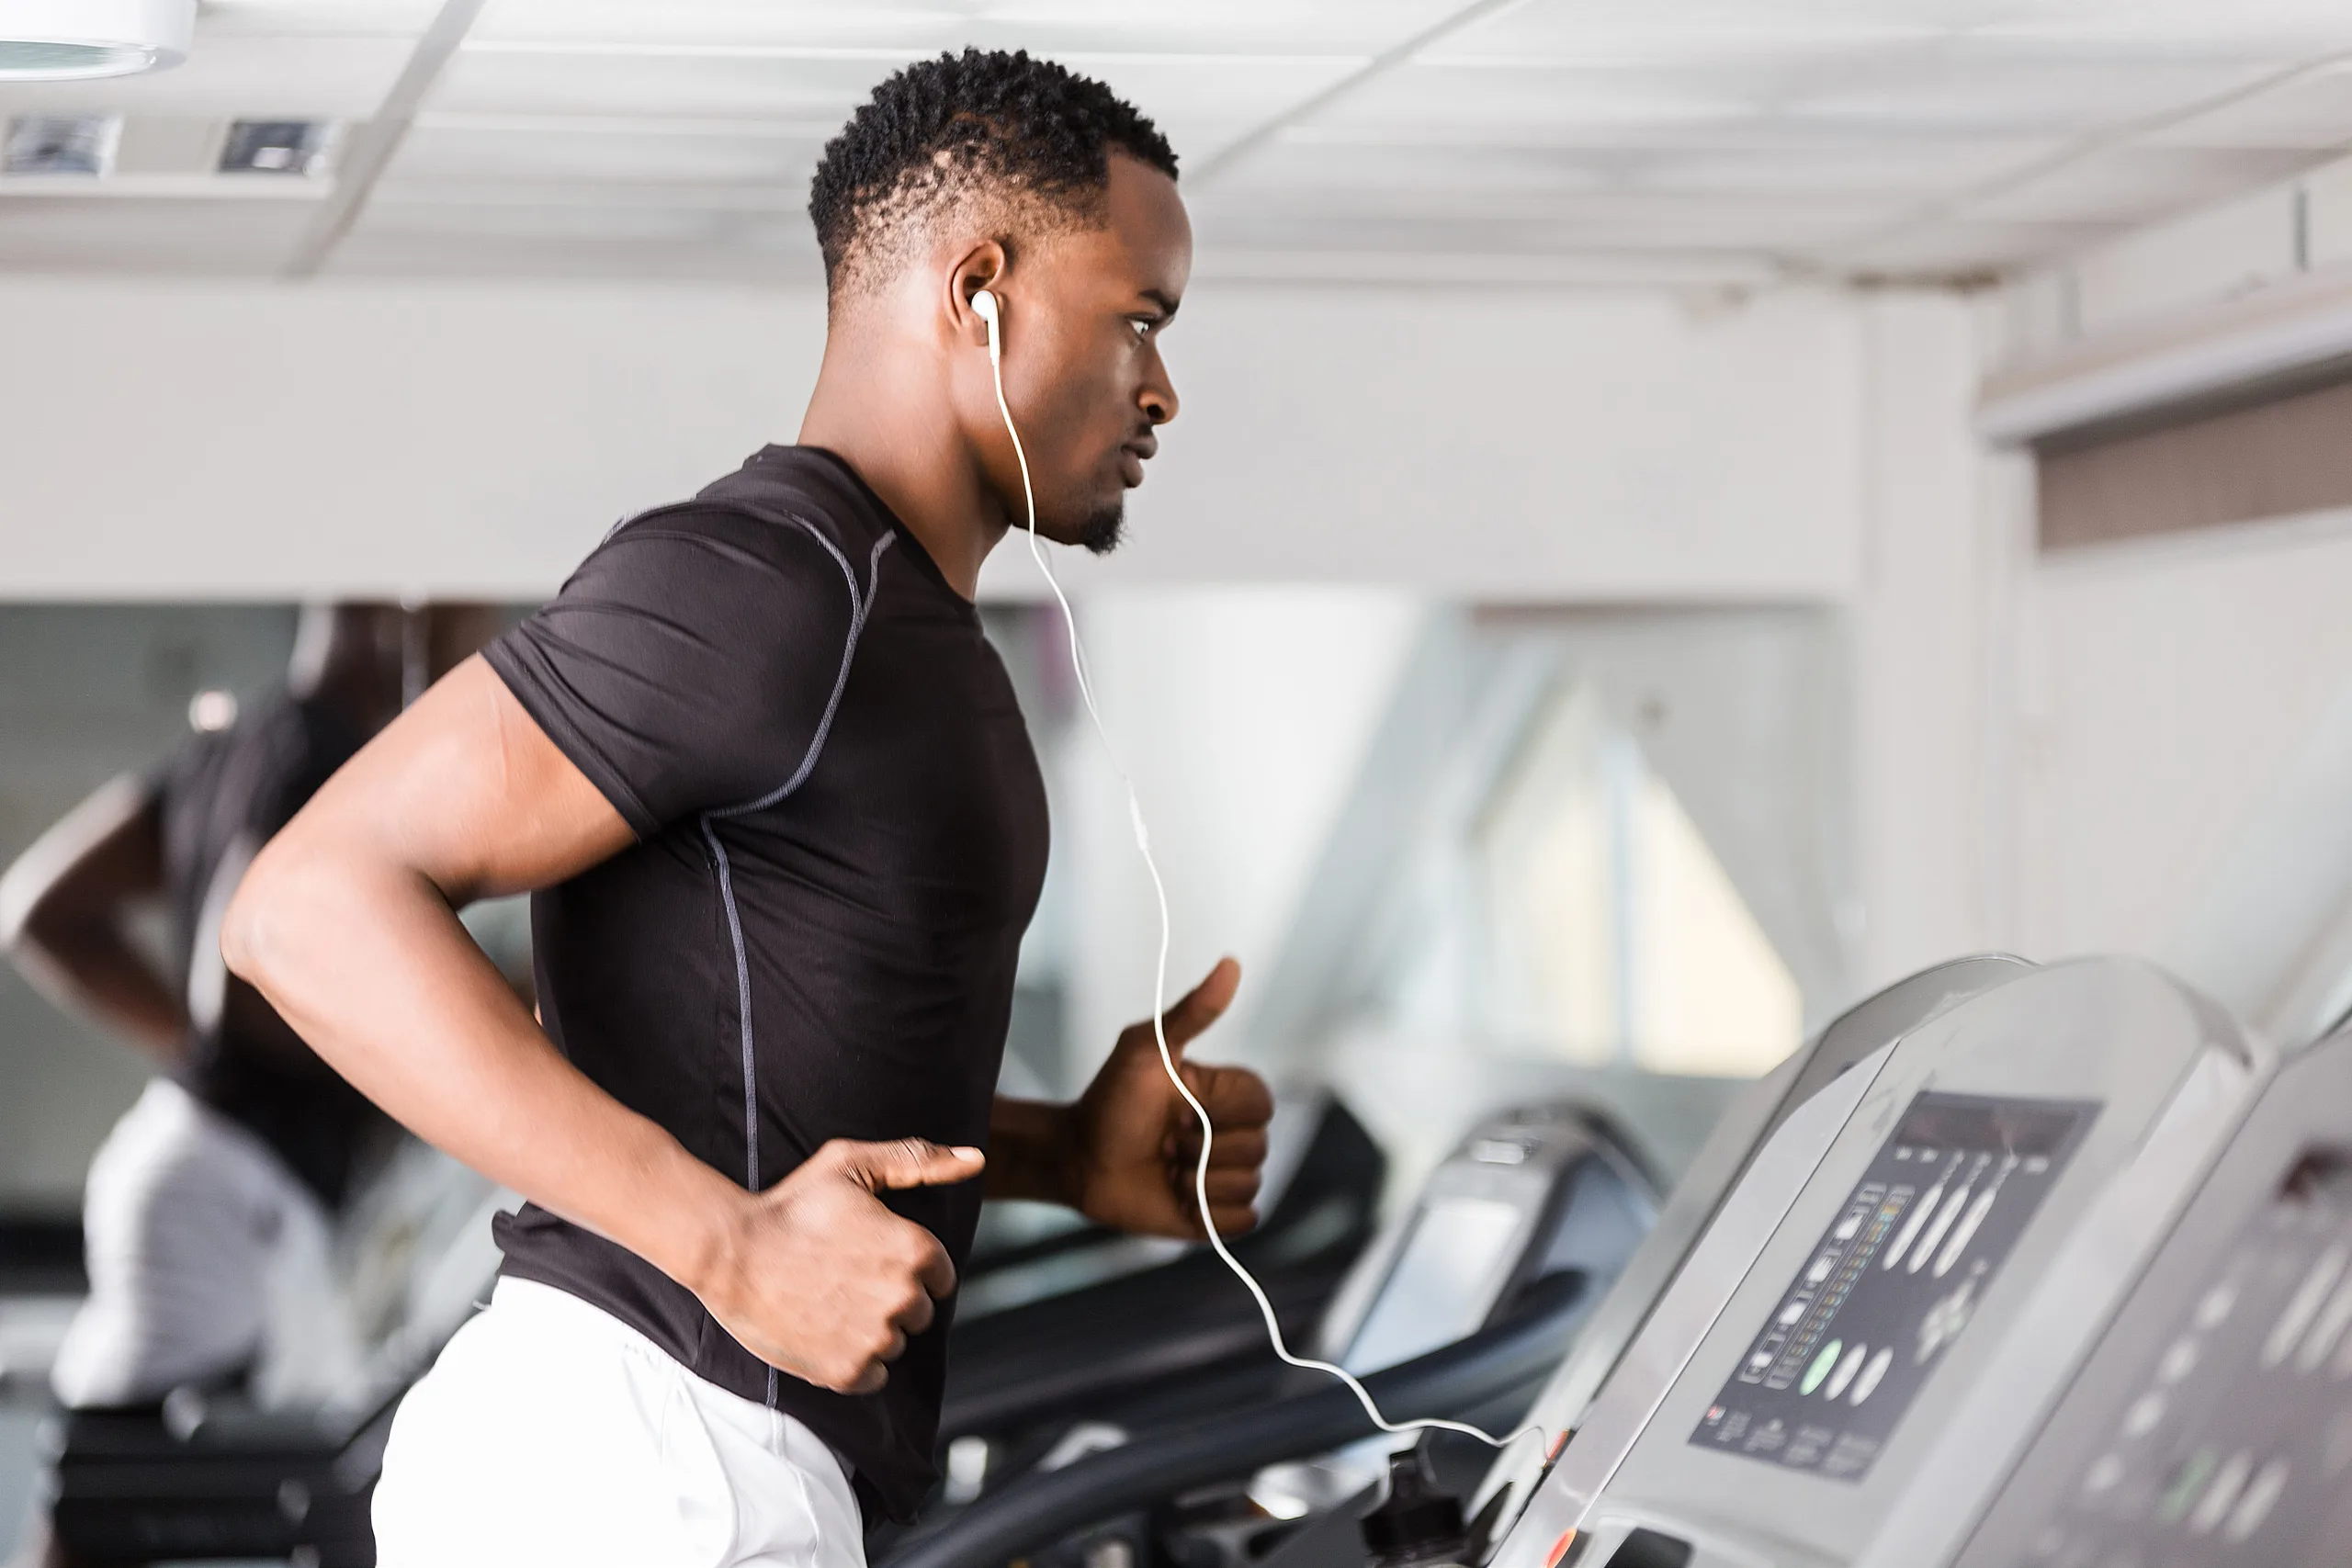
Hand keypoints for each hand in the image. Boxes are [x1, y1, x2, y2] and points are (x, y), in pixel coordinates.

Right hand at [692, 1138, 980, 1394]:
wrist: (729, 1251)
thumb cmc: (790, 1204)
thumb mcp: (853, 1165)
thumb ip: (919, 1160)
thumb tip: (975, 1160)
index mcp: (915, 1251)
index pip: (940, 1276)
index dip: (907, 1266)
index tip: (870, 1258)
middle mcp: (903, 1298)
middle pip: (919, 1312)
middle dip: (890, 1299)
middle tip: (842, 1277)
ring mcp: (875, 1339)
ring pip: (894, 1345)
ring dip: (870, 1331)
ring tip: (826, 1301)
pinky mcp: (846, 1372)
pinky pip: (873, 1376)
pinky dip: (853, 1362)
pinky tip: (822, 1330)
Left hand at [1069, 957, 1273, 1239]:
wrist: (1076, 1159)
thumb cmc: (1108, 1100)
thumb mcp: (1145, 1050)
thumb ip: (1192, 1013)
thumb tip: (1232, 963)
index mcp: (1224, 1093)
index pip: (1262, 1103)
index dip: (1220, 1111)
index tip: (1178, 1107)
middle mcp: (1233, 1133)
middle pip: (1258, 1148)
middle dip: (1202, 1150)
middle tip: (1163, 1141)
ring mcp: (1226, 1176)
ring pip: (1250, 1185)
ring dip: (1200, 1183)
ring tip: (1165, 1170)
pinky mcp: (1215, 1216)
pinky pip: (1241, 1222)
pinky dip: (1208, 1214)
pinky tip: (1176, 1198)